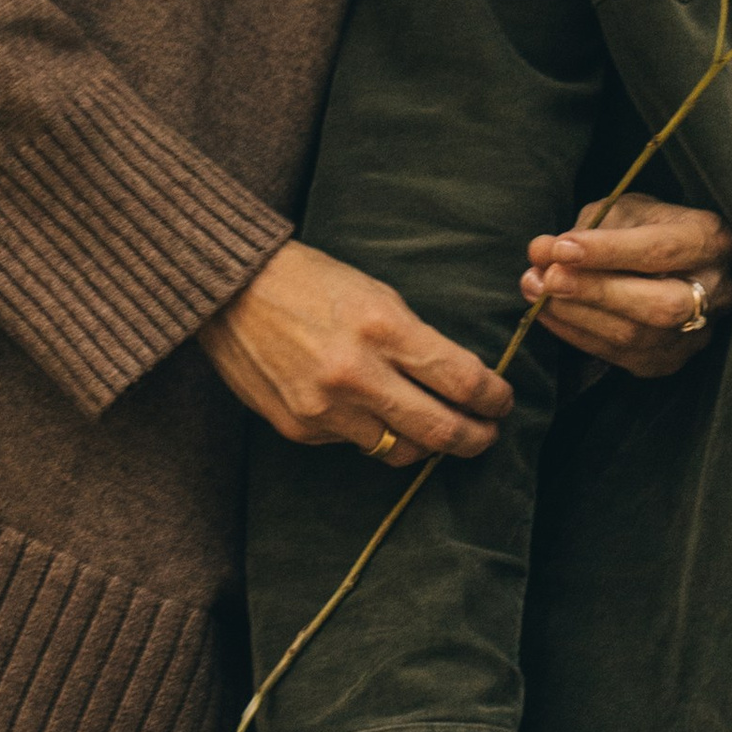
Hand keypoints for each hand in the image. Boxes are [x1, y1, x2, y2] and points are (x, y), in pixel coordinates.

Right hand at [202, 240, 514, 463]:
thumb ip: (416, 340)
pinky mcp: (300, 429)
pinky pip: (354, 445)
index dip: (494, 398)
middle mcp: (356, 375)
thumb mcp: (376, 294)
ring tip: (436, 430)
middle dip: (476, 437)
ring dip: (426, 444)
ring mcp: (325, 409)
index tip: (501, 400)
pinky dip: (371, 432)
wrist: (230, 291)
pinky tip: (368, 411)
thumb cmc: (309, 281)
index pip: (462, 381)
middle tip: (488, 433)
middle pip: (440, 431)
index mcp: (383, 328)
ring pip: (400, 451)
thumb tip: (457, 383)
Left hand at [521, 193, 731, 375]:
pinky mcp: (668, 360)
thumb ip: (590, 229)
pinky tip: (547, 311)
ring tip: (535, 289)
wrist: (673, 261)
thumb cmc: (647, 227)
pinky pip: (618, 355)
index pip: (661, 251)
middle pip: (660, 306)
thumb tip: (542, 253)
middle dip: (597, 292)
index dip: (608, 251)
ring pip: (636, 337)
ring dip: (575, 314)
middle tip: (548, 277)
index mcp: (710, 240)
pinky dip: (575, 333)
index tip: (559, 247)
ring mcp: (696, 334)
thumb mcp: (628, 210)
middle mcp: (715, 292)